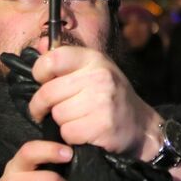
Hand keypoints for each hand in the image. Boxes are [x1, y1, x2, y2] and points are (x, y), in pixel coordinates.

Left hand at [29, 46, 159, 159]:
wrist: (141, 124)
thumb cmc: (110, 96)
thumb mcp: (93, 70)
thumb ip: (66, 60)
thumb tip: (40, 44)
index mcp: (93, 59)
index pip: (52, 59)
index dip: (40, 72)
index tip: (43, 82)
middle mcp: (99, 76)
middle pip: (48, 93)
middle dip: (42, 106)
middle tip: (47, 111)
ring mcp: (102, 100)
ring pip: (57, 115)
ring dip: (62, 122)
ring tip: (77, 119)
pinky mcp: (103, 124)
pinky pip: (68, 132)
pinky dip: (71, 136)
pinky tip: (84, 132)